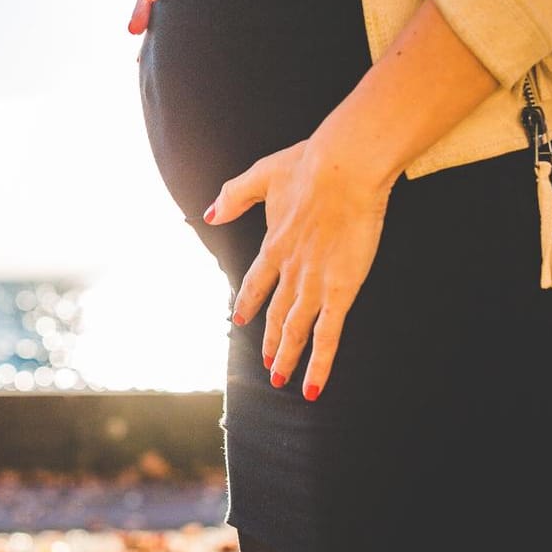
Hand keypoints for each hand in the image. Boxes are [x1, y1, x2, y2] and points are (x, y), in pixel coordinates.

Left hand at [202, 133, 395, 400]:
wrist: (343, 168)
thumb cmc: (310, 165)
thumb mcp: (263, 174)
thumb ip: (234, 195)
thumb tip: (208, 214)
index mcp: (273, 244)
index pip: (256, 282)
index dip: (249, 302)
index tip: (241, 319)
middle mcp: (289, 270)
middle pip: (276, 314)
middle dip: (269, 340)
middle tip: (265, 362)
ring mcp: (314, 284)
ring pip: (296, 332)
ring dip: (287, 357)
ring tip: (281, 378)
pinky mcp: (340, 291)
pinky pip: (327, 336)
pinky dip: (319, 364)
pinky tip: (311, 386)